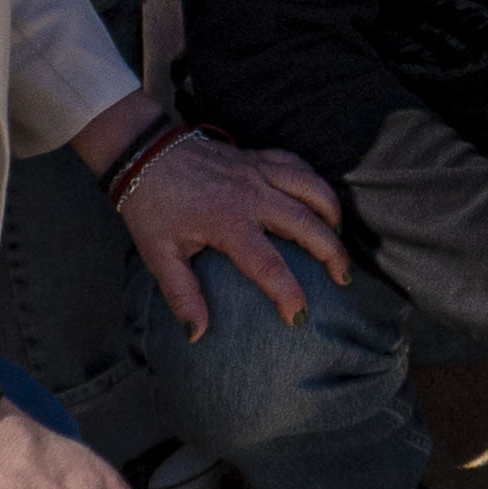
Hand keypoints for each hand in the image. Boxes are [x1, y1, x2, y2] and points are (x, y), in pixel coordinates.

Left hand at [104, 125, 350, 341]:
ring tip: (339, 236)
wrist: (144, 154)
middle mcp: (252, 195)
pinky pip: (297, 165)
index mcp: (228, 223)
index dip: (288, 294)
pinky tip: (318, 198)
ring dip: (331, 213)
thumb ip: (182, 295)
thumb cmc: (151, 208)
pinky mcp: (257, 156)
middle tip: (343, 277)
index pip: (269, 266)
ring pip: (311, 189)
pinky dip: (314, 182)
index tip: (299, 317)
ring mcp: (258, 171)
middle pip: (307, 225)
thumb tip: (198, 334)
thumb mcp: (158, 256)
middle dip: (332, 253)